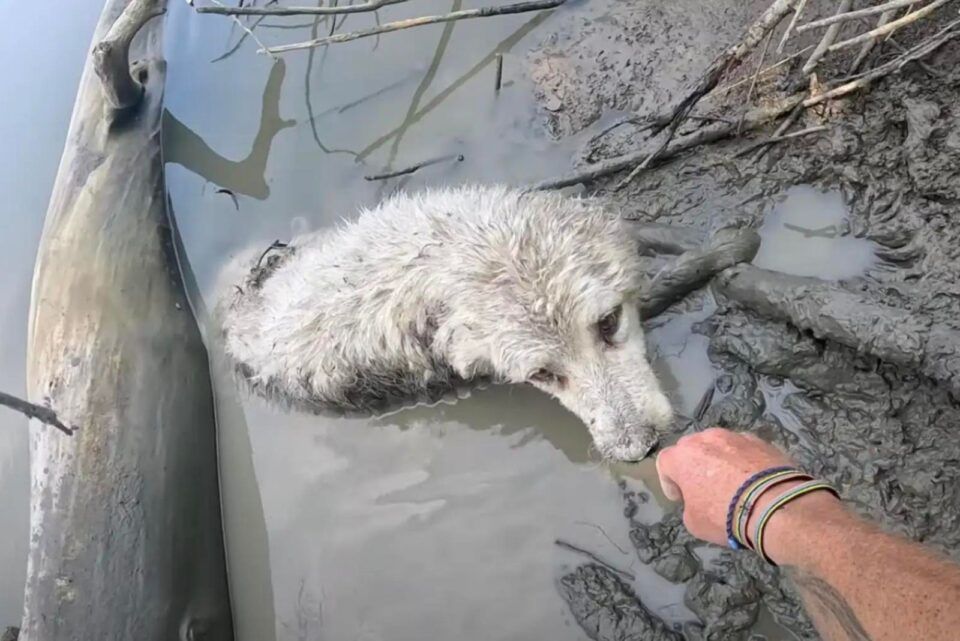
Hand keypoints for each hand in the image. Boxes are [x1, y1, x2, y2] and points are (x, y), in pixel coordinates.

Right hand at [655, 428, 796, 545]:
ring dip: (719, 460)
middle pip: (691, 448)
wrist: (774, 506)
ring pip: (719, 445)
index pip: (664, 463)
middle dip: (693, 466)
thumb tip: (700, 498)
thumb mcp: (694, 522)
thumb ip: (689, 504)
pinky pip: (744, 449)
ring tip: (732, 483)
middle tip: (704, 488)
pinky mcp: (761, 441)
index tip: (680, 498)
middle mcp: (706, 439)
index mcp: (683, 456)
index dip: (669, 482)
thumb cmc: (725, 515)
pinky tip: (753, 481)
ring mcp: (735, 436)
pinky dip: (744, 461)